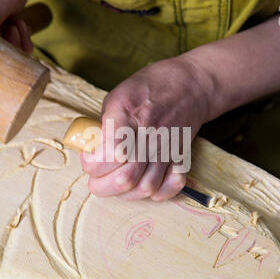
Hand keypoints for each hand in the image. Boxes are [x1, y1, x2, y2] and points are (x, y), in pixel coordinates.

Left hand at [81, 55, 215, 200]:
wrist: (191, 85)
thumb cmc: (150, 87)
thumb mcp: (118, 95)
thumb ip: (105, 124)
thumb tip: (93, 150)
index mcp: (129, 115)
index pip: (109, 154)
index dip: (91, 163)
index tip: (88, 157)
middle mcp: (149, 135)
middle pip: (125, 178)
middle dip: (102, 186)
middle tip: (96, 179)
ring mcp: (167, 149)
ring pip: (146, 187)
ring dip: (125, 193)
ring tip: (116, 182)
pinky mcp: (180, 157)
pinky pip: (171, 186)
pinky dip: (157, 193)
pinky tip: (143, 185)